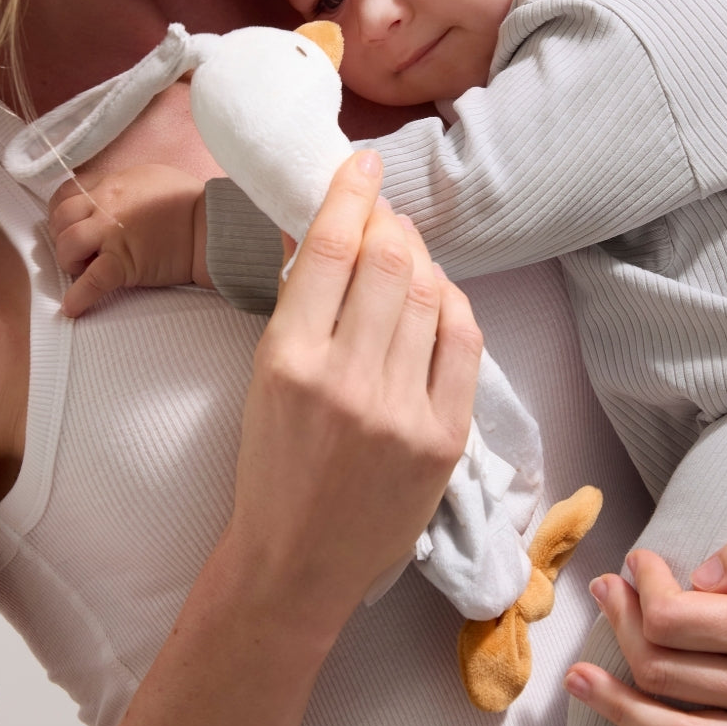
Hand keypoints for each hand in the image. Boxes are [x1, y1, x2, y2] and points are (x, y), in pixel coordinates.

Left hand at [48, 163, 205, 316]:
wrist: (212, 227)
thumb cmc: (190, 202)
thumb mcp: (150, 177)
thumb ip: (121, 187)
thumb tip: (106, 199)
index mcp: (112, 184)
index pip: (66, 194)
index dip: (61, 212)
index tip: (68, 224)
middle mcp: (107, 206)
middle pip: (60, 219)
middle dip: (61, 236)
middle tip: (77, 250)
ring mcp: (113, 235)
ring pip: (67, 246)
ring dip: (68, 261)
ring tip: (82, 270)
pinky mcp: (124, 264)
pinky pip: (91, 281)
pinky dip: (78, 297)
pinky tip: (73, 308)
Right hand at [226, 149, 479, 631]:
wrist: (297, 562)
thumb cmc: (270, 466)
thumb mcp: (263, 377)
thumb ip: (301, 306)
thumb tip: (333, 231)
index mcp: (288, 359)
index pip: (330, 249)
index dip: (351, 194)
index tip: (363, 163)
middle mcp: (347, 379)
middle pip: (390, 262)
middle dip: (391, 221)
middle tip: (385, 213)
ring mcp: (402, 409)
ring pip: (431, 294)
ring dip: (421, 259)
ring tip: (407, 253)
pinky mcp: (444, 436)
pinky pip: (463, 340)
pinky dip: (452, 304)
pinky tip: (438, 297)